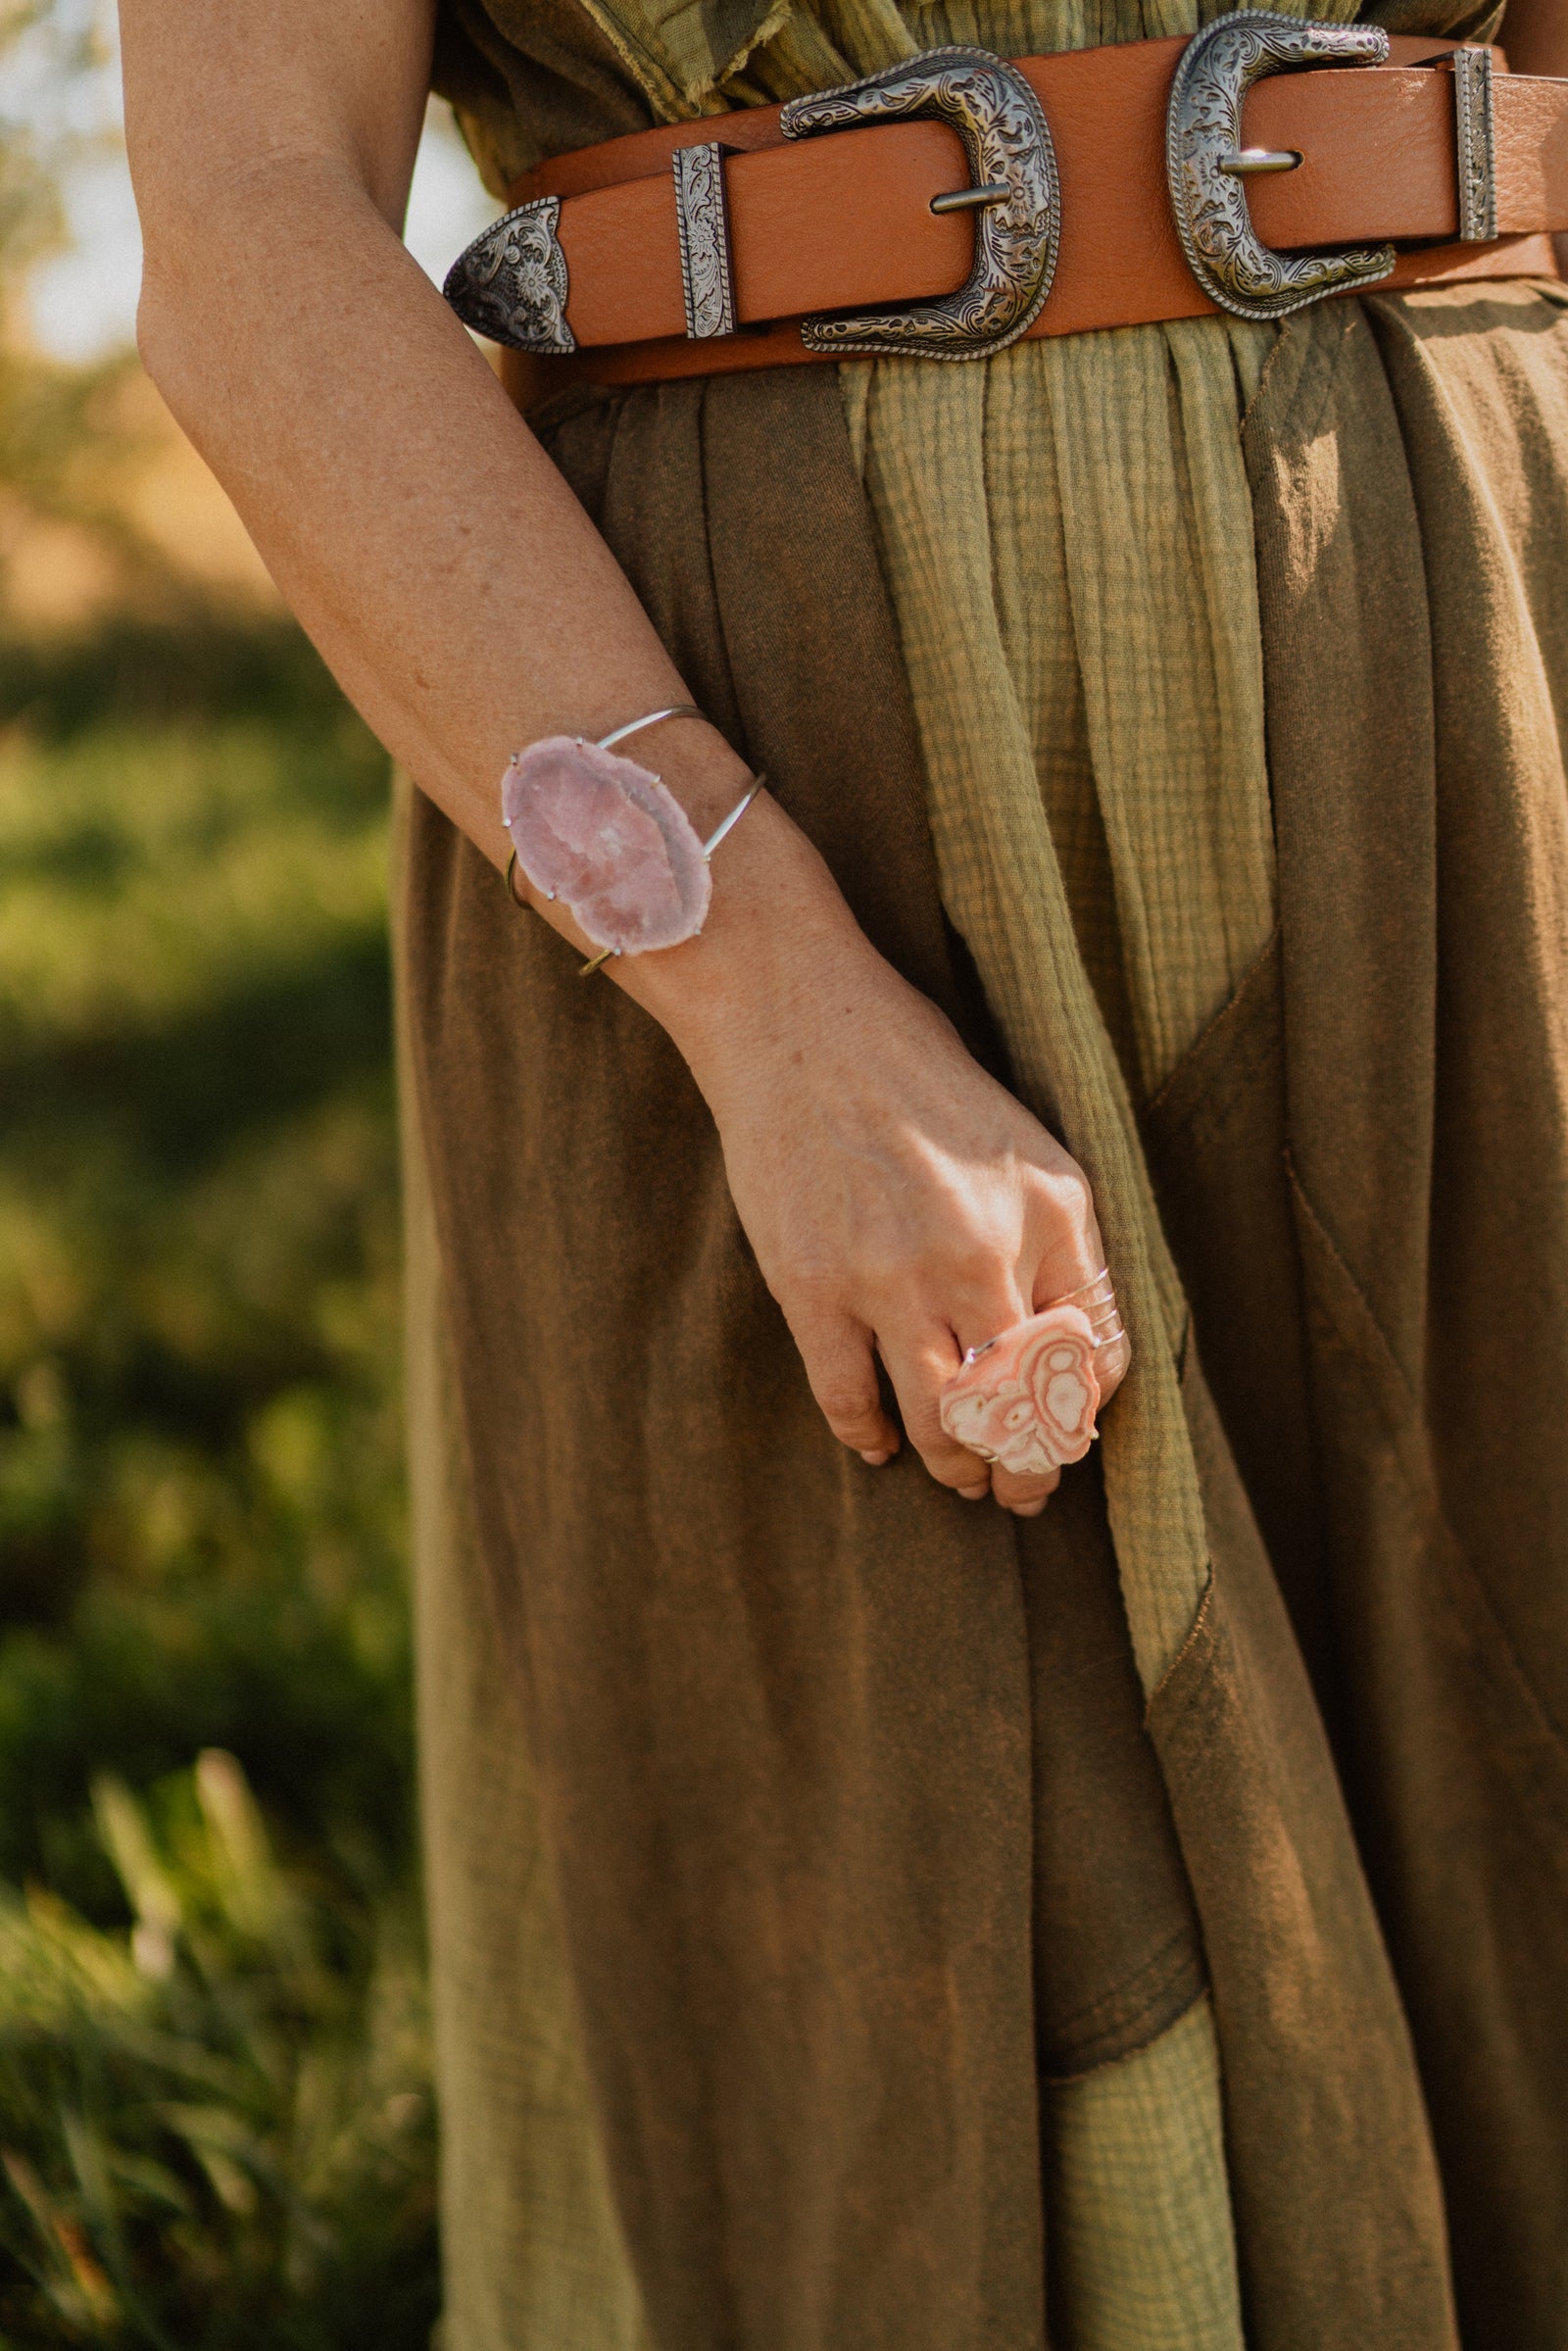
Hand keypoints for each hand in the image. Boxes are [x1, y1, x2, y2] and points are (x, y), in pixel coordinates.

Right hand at [686, 932, 1125, 1514]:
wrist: (799, 1020)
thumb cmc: (915, 1072)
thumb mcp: (1020, 1142)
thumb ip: (1049, 1237)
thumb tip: (1063, 1348)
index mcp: (1052, 1208)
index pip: (1095, 1353)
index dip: (1083, 1415)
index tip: (1066, 1436)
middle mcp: (982, 1250)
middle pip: (1024, 1406)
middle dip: (1027, 1468)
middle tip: (1020, 1491)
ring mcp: (893, 1276)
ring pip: (944, 1421)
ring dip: (957, 1466)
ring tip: (960, 1478)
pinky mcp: (815, 1288)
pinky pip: (849, 1398)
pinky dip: (868, 1435)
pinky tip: (877, 1445)